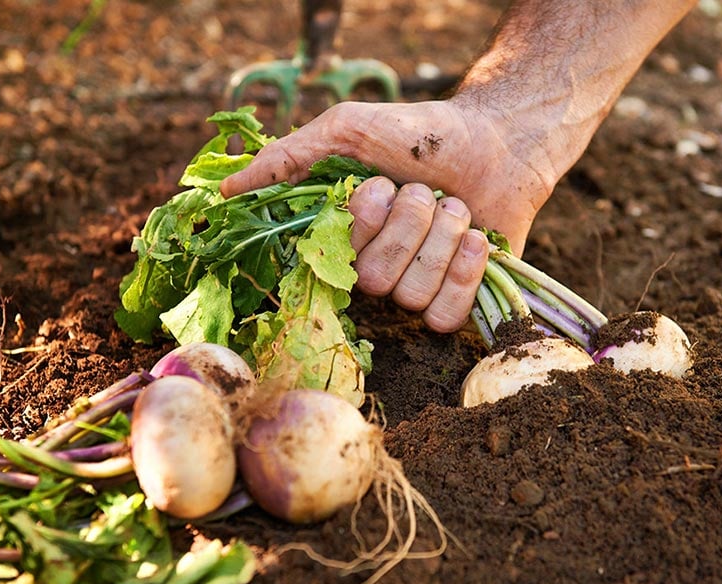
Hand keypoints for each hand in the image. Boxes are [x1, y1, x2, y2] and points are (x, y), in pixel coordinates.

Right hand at [220, 99, 559, 331]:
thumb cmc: (417, 133)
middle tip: (427, 189)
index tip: (378, 184)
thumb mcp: (347, 129)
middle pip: (374, 280)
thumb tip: (226, 190)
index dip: (360, 225)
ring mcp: (411, 290)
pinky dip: (464, 272)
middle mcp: (371, 268)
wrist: (496, 141)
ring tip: (456, 205)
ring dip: (442, 239)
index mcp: (341, 234)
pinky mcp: (452, 302)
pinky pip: (444, 316)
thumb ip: (290, 158)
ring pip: (412, 296)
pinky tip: (476, 238)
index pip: (326, 261)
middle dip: (409, 223)